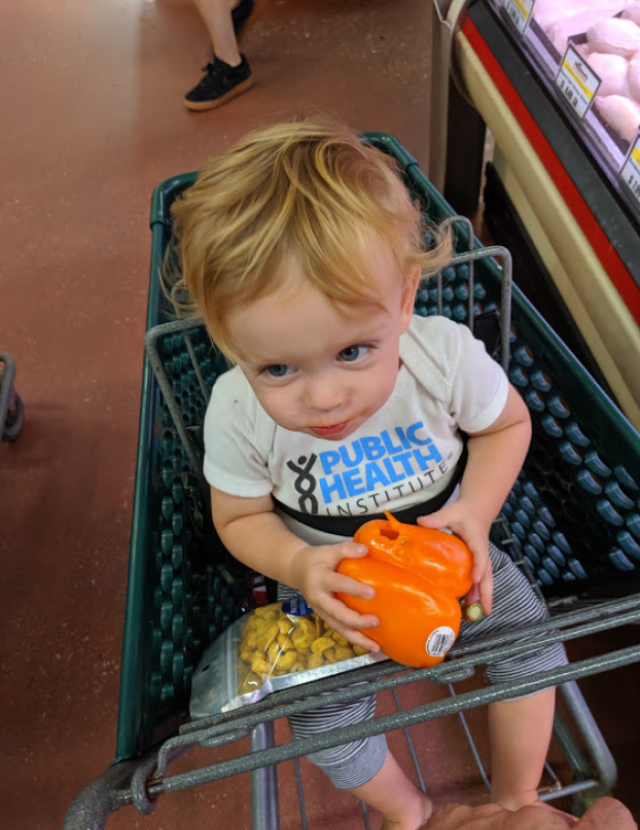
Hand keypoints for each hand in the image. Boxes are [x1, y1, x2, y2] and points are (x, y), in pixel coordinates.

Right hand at [288, 541, 380, 651]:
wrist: (297, 570)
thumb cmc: (316, 560)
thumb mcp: (328, 550)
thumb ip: (346, 549)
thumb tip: (365, 550)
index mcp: (320, 579)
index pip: (338, 584)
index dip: (354, 589)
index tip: (371, 593)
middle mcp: (319, 598)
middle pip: (337, 614)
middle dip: (356, 621)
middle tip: (375, 622)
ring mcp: (321, 611)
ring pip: (338, 627)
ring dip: (357, 638)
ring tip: (374, 646)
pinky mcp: (325, 617)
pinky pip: (340, 629)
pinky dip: (354, 638)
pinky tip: (369, 644)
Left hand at [417, 498, 493, 613]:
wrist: (478, 509)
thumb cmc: (464, 511)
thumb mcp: (451, 512)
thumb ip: (437, 518)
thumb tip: (419, 521)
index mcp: (477, 540)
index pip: (480, 555)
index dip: (478, 567)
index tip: (474, 579)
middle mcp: (483, 552)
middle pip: (488, 574)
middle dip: (486, 593)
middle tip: (485, 611)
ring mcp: (481, 558)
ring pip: (484, 579)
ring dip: (481, 596)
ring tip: (474, 614)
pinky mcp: (477, 561)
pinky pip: (479, 578)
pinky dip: (475, 591)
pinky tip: (468, 603)